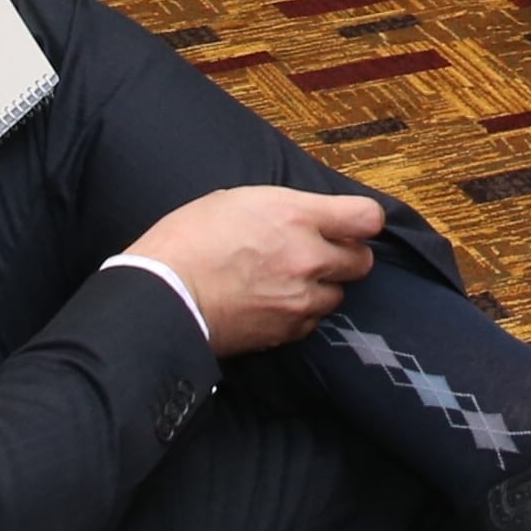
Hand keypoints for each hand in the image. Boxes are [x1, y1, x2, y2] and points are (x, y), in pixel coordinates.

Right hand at [122, 187, 382, 354]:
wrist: (163, 293)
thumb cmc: (189, 238)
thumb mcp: (238, 199)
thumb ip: (286, 208)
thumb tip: (310, 217)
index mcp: (296, 216)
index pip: (367, 217)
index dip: (362, 220)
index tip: (351, 223)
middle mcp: (308, 259)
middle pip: (363, 261)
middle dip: (346, 256)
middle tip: (320, 253)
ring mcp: (299, 299)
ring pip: (338, 295)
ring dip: (322, 287)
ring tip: (289, 280)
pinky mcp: (286, 331)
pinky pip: (311, 321)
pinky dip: (300, 313)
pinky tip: (273, 302)